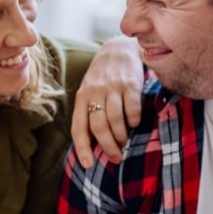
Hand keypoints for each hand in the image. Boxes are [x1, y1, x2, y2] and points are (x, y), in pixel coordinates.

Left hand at [72, 35, 142, 166]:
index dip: (82, 148)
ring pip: (116, 120)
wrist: (119, 48)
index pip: (79, 127)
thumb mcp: (90, 91)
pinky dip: (134, 120)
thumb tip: (92, 145)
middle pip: (99, 127)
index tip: (88, 165)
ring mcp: (113, 87)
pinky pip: (132, 109)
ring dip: (121, 136)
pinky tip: (134, 122)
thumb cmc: (103, 77)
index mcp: (81, 96)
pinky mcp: (131, 83)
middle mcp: (95, 91)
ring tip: (124, 140)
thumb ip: (89, 113)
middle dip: (108, 147)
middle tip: (115, 157)